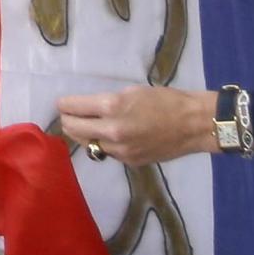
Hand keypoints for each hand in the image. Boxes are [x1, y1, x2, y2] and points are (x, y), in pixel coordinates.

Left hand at [58, 86, 217, 166]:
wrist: (193, 124)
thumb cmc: (167, 100)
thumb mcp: (134, 92)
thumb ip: (109, 102)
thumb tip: (90, 108)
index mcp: (113, 107)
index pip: (75, 107)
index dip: (65, 104)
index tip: (60, 103)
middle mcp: (111, 131)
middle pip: (75, 129)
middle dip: (67, 120)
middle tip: (65, 114)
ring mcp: (119, 150)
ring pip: (88, 144)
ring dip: (81, 134)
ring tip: (78, 127)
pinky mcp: (128, 162)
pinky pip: (106, 152)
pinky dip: (102, 144)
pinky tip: (104, 137)